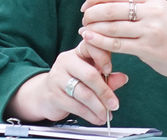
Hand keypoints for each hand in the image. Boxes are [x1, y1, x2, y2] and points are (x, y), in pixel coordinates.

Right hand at [5, 42, 127, 124]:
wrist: (43, 94)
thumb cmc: (71, 81)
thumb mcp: (90, 75)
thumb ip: (107, 77)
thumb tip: (123, 78)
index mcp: (77, 52)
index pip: (90, 46)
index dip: (102, 57)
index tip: (110, 70)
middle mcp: (66, 62)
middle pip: (89, 74)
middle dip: (105, 91)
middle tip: (114, 103)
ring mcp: (58, 78)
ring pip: (83, 93)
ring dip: (98, 107)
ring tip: (106, 114)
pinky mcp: (54, 96)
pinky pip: (76, 106)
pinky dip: (90, 115)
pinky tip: (97, 119)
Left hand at [80, 0, 166, 79]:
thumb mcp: (157, 10)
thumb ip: (135, 4)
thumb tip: (102, 2)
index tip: (85, 6)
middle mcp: (152, 10)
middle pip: (111, 8)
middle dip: (92, 13)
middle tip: (84, 19)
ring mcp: (150, 30)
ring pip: (111, 26)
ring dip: (93, 28)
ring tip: (83, 30)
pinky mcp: (147, 48)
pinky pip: (116, 44)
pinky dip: (99, 41)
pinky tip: (89, 40)